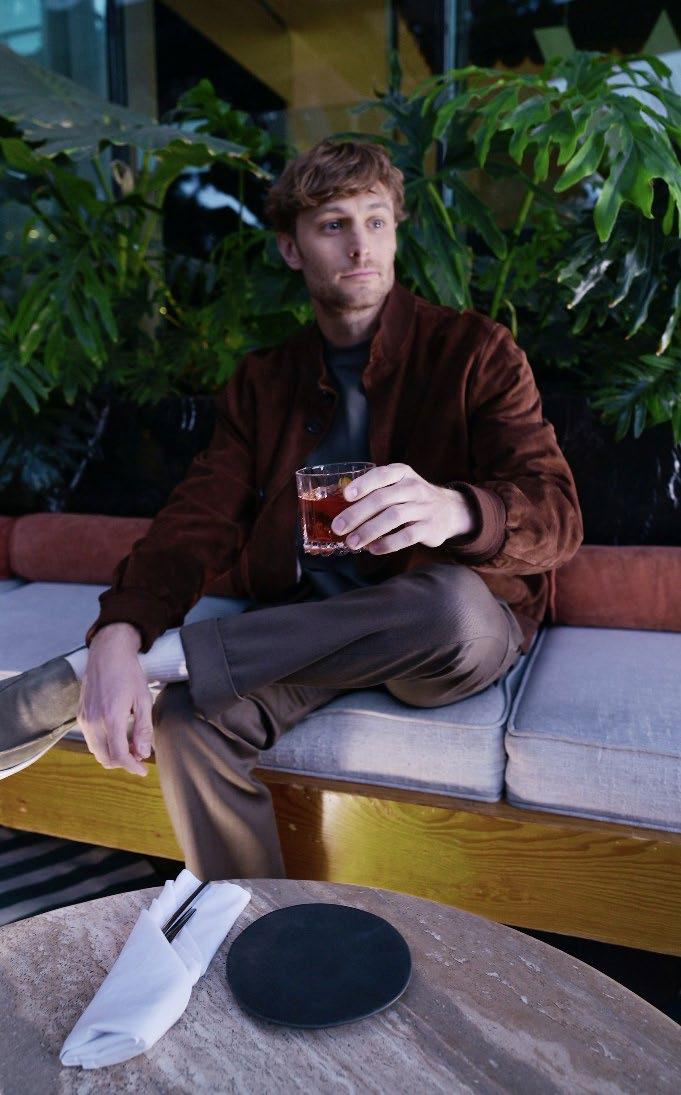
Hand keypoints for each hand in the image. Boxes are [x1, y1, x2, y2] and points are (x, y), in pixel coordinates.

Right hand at [77, 623, 152, 776]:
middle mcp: (93, 721)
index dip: (132, 767)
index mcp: (111, 718)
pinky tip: (118, 736)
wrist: (107, 654)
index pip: (119, 755)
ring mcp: (84, 718)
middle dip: (123, 762)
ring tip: (131, 746)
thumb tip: (144, 753)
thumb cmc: (128, 674)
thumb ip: (143, 728)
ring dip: (112, 755)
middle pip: (105, 758)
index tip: (144, 770)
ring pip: (96, 750)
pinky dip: (104, 744)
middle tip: (139, 756)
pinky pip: (91, 739)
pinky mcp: (80, 714)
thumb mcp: (143, 699)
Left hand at [331, 463, 475, 554]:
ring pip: (393, 517)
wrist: (449, 510)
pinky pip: (406, 536)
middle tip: (338, 527)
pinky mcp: (429, 528)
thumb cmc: (411, 498)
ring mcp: (423, 508)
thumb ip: (374, 491)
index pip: (381, 475)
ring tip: (351, 543)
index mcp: (402, 474)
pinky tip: (372, 549)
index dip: (363, 484)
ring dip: (369, 531)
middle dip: (357, 514)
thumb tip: (338, 507)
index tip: (346, 496)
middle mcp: (414, 488)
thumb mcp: (398, 485)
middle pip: (383, 499)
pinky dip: (387, 543)